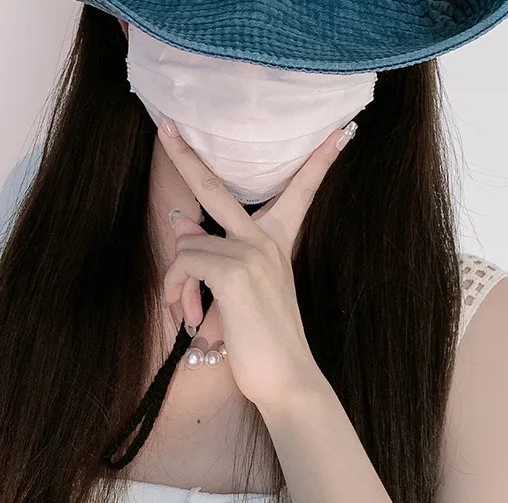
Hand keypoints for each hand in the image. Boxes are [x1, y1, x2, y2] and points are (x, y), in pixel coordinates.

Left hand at [157, 116, 356, 409]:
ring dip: (178, 282)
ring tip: (190, 312)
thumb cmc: (263, 336)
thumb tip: (180, 223)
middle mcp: (266, 238)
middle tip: (166, 129)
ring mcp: (251, 251)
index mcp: (277, 239)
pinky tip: (191, 318)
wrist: (285, 378)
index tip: (341, 132)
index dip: (320, 159)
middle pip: (215, 187)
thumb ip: (214, 253)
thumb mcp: (239, 289)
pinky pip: (184, 264)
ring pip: (187, 244)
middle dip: (186, 156)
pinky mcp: (232, 271)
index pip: (302, 189)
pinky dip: (177, 291)